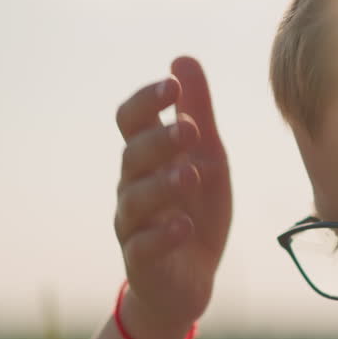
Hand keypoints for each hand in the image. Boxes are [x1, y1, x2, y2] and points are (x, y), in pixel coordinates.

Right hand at [113, 56, 231, 338]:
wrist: (189, 280)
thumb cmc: (194, 209)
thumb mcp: (206, 156)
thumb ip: (197, 111)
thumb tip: (182, 58)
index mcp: (147, 158)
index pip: (131, 121)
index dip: (145, 102)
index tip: (171, 86)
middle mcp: (132, 187)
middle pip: (132, 156)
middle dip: (159, 141)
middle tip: (191, 130)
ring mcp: (134, 225)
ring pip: (135, 199)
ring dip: (162, 185)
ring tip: (190, 175)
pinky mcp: (143, 261)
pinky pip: (144, 246)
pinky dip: (163, 235)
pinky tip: (185, 225)